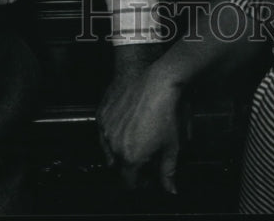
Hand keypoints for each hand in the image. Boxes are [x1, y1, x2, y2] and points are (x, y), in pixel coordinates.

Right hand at [97, 60, 182, 193]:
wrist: (156, 82)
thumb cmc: (166, 112)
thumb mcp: (172, 146)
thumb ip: (168, 172)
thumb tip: (170, 190)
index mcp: (130, 158)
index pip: (128, 183)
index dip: (139, 182)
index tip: (146, 176)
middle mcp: (113, 147)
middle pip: (118, 166)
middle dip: (129, 165)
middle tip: (143, 155)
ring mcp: (105, 130)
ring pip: (108, 149)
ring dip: (119, 149)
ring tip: (136, 138)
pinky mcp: (102, 114)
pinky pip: (104, 131)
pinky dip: (113, 132)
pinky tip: (127, 124)